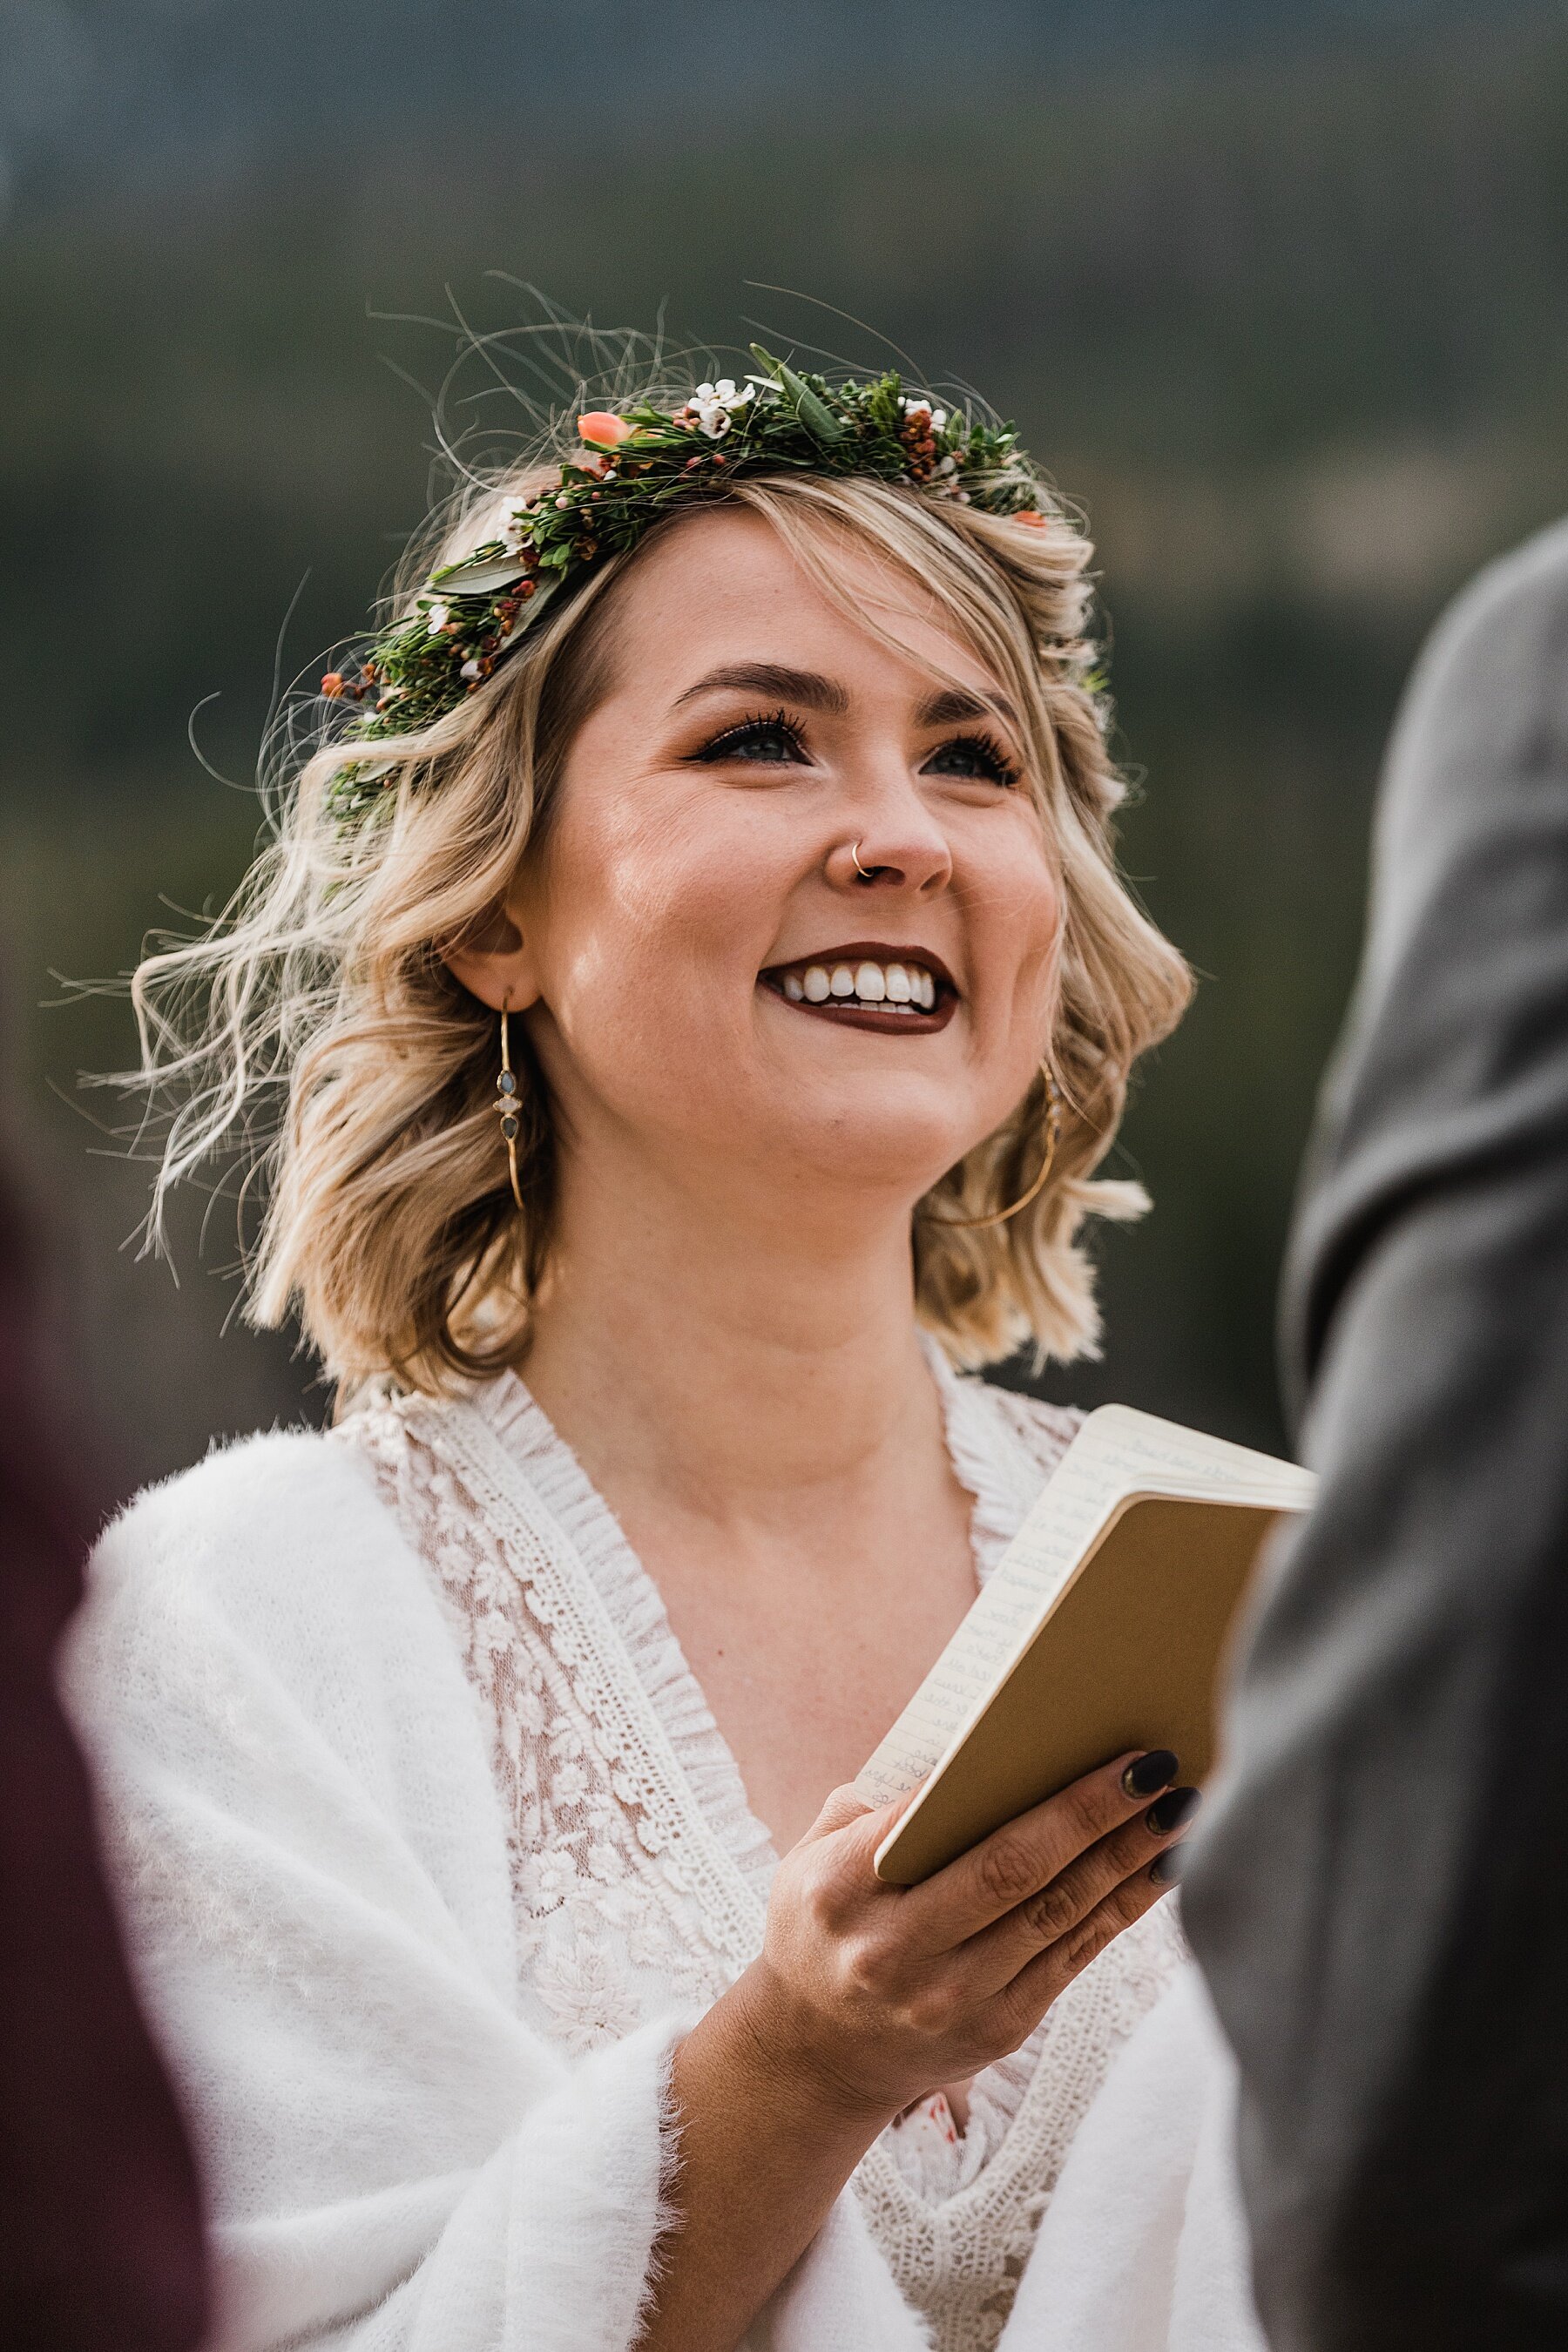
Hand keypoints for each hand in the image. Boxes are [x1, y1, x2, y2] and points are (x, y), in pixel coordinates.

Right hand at [738, 1749, 1196, 2124]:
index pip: (935, 1823)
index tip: (1074, 1742)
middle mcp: (896, 1953)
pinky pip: (1075, 1956)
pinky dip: (1123, 1906)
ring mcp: (953, 2000)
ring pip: (1057, 1915)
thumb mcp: (812, 1857)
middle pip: (1013, 1872)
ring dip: (1125, 1858)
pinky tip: (1159, 1863)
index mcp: (843, 1891)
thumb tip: (970, 1748)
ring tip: (1177, 1806)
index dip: (1006, 1787)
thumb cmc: (824, 1923)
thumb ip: (872, 1805)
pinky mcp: (1000, 2030)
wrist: (815, 2055)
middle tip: (1152, 1764)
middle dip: (1091, 1814)